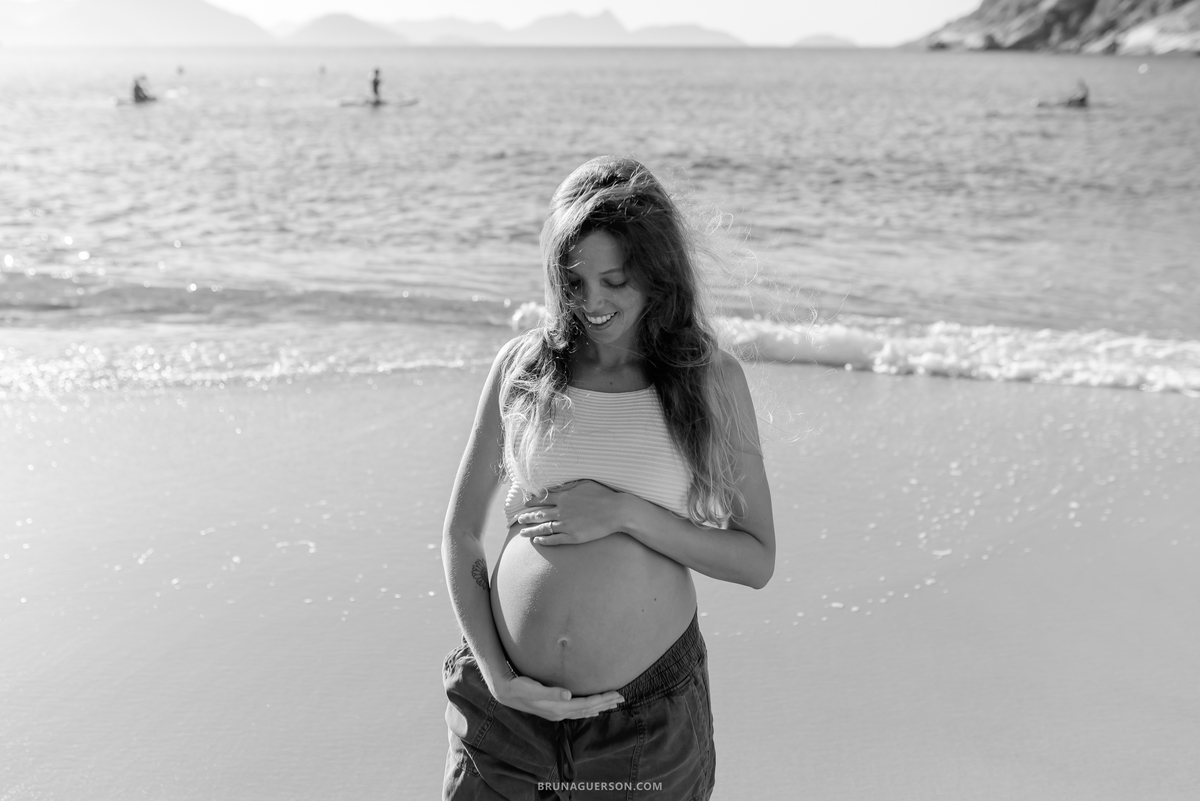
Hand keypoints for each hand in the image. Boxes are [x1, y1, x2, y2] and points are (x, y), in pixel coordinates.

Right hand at [494, 674, 623, 720]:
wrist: (506, 692)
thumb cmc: (520, 687)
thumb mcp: (533, 688)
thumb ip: (550, 692)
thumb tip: (568, 695)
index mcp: (558, 708)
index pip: (586, 704)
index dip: (602, 699)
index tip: (616, 693)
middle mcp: (560, 712)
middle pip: (588, 709)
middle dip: (605, 703)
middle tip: (622, 698)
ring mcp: (557, 712)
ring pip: (584, 711)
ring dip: (599, 707)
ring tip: (612, 704)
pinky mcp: (554, 709)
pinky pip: (576, 711)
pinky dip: (587, 710)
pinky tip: (592, 711)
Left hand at [516, 480, 625, 545]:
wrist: (616, 511)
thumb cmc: (603, 495)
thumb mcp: (584, 484)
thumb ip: (568, 486)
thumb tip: (555, 486)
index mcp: (564, 497)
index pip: (542, 500)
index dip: (532, 502)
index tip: (525, 504)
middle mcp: (562, 511)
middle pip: (539, 515)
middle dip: (527, 517)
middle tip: (519, 520)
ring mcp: (566, 525)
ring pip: (543, 528)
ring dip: (531, 530)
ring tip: (522, 533)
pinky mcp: (573, 537)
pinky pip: (554, 540)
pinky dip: (544, 540)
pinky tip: (537, 541)